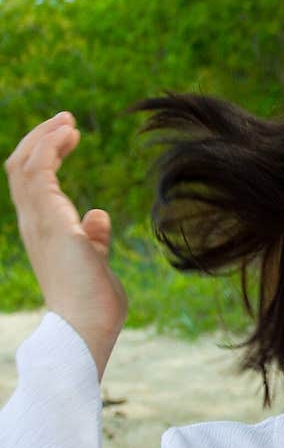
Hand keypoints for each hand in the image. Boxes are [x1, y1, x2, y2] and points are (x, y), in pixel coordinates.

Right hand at [4, 112, 127, 381]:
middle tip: (66, 121)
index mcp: (44, 231)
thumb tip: (98, 216)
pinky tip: (67, 135)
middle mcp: (33, 224)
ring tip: (67, 122)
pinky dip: (49, 148)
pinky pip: (37, 173)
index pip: (33, 184)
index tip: (70, 136)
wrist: (86, 327)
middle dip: (41, 139)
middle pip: (21, 168)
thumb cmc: (93, 302)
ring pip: (23, 165)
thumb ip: (94, 238)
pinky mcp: (50, 222)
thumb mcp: (95, 260)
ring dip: (44, 138)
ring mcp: (37, 223)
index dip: (46, 155)